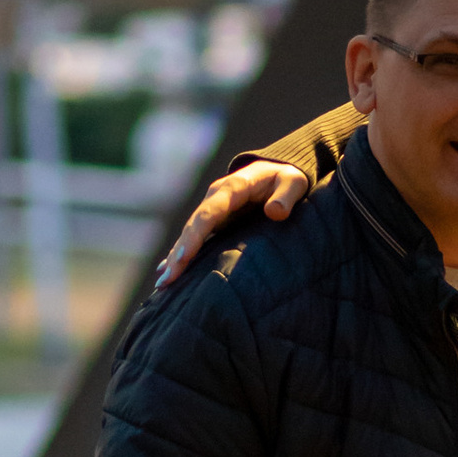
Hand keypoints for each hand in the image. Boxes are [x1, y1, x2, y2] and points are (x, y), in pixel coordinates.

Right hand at [155, 157, 309, 287]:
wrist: (278, 172)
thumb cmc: (287, 179)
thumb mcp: (293, 182)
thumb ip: (286, 195)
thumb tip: (275, 212)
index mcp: (233, 188)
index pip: (210, 213)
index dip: (196, 235)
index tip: (184, 257)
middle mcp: (216, 197)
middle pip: (193, 227)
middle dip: (179, 254)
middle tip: (167, 281)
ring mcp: (212, 209)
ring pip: (189, 234)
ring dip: (175, 258)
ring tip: (163, 284)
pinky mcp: (214, 221)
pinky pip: (194, 238)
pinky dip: (180, 254)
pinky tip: (166, 271)